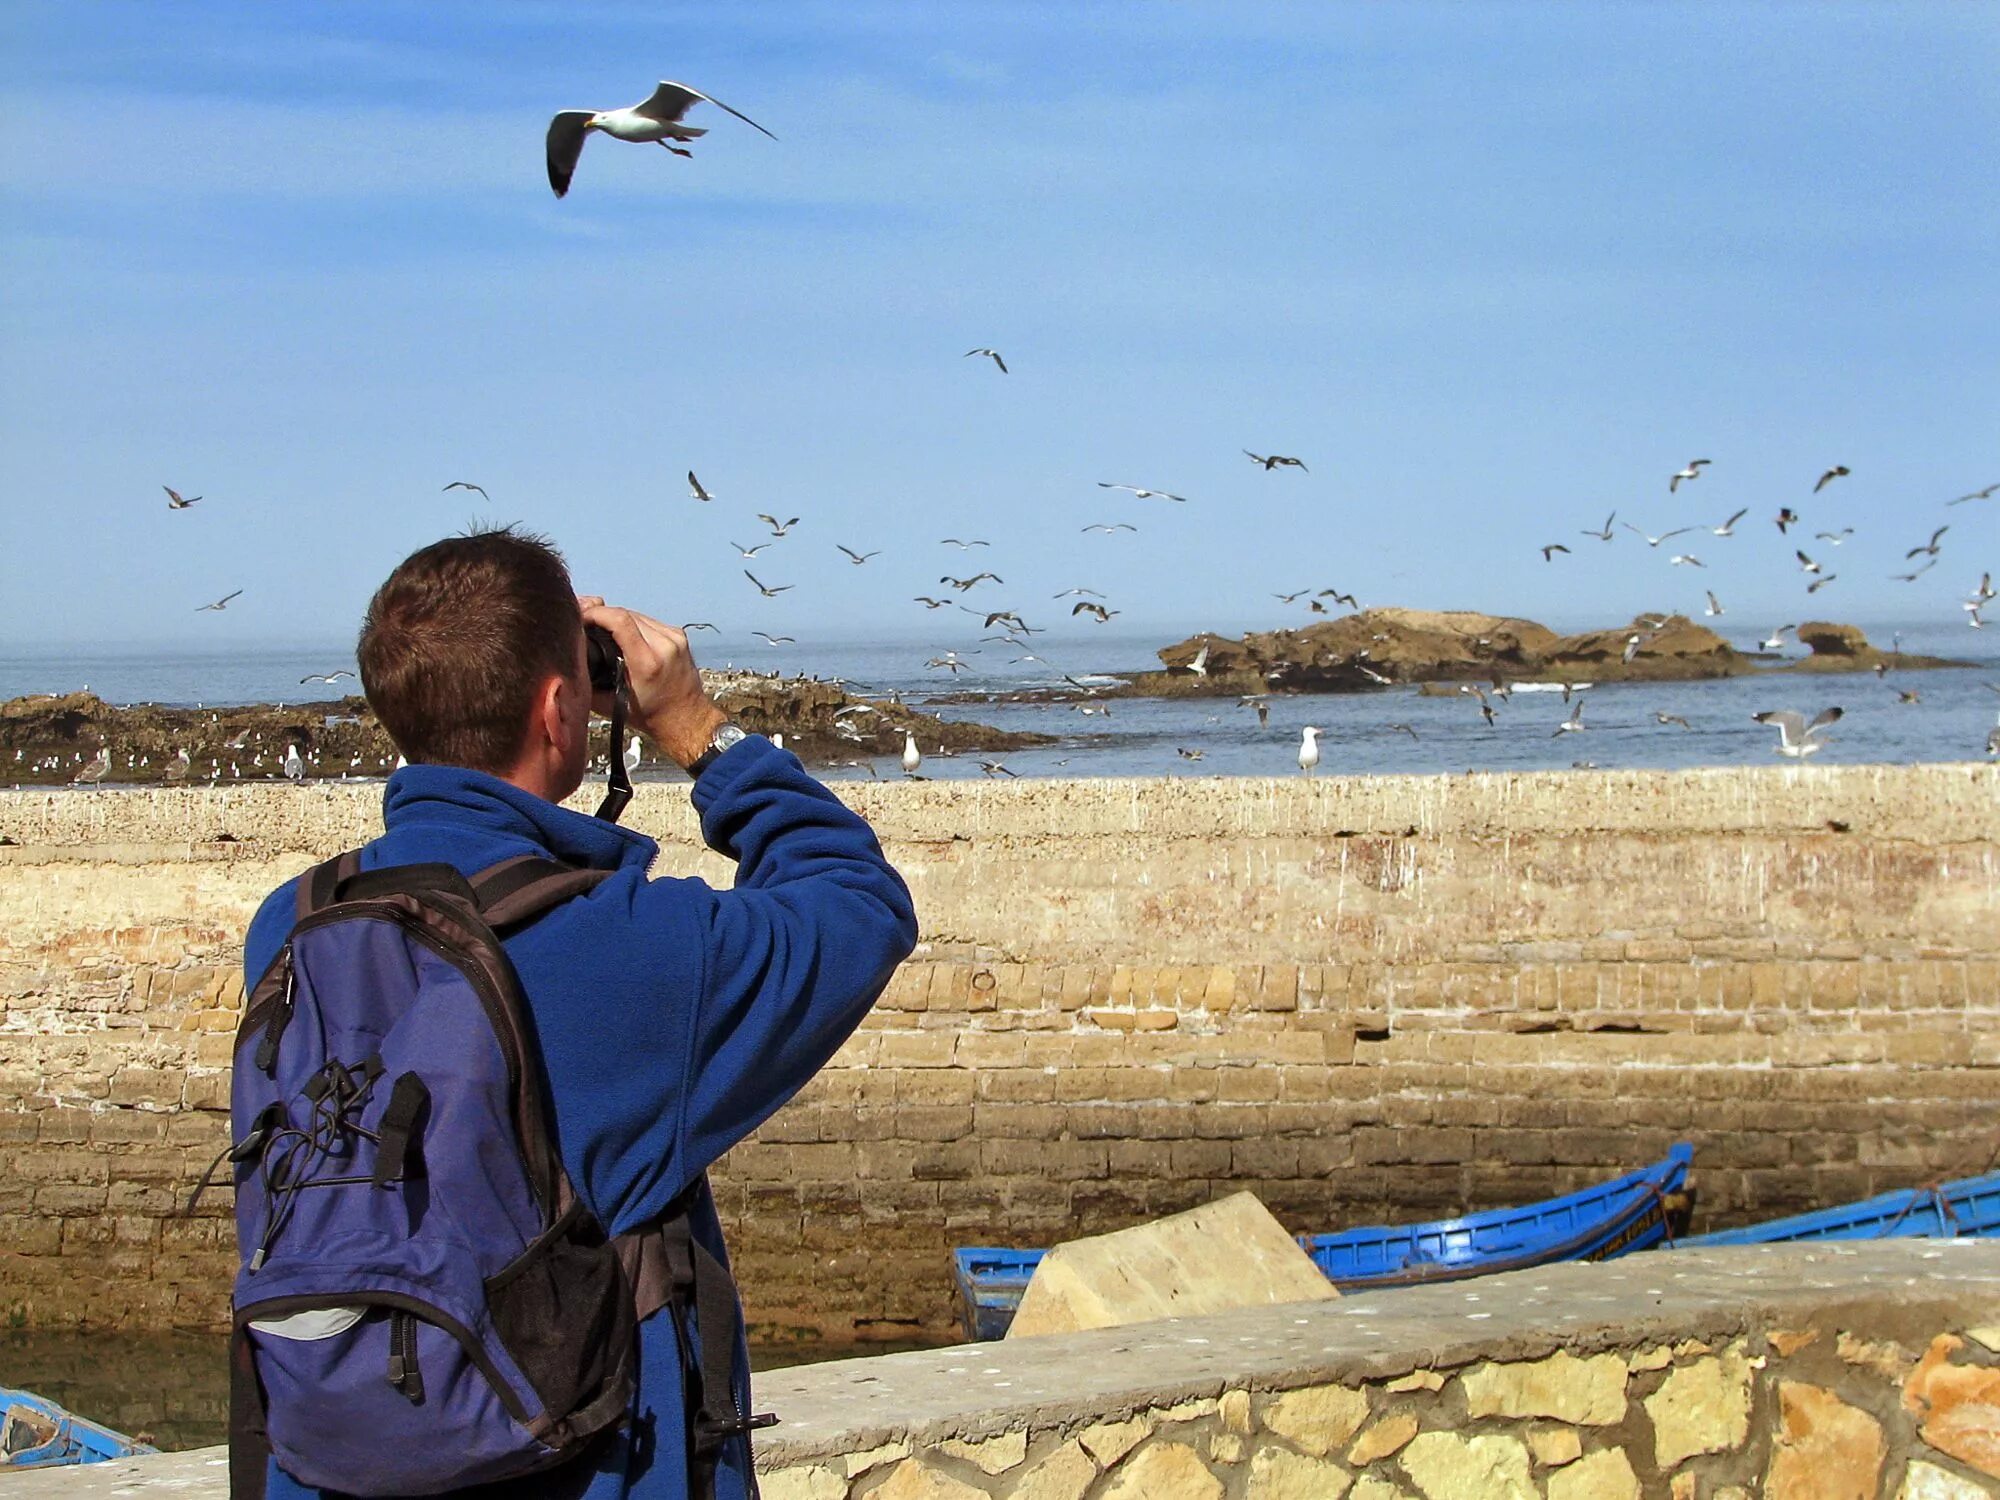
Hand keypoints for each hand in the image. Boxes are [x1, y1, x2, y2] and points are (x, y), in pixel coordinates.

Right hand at [578, 597, 728, 769]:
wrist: (686, 719)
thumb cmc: (650, 715)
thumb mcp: (611, 705)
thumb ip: (588, 682)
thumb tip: (568, 661)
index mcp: (648, 663)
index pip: (619, 620)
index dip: (596, 613)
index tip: (581, 617)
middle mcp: (664, 646)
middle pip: (626, 613)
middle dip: (603, 615)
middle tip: (587, 623)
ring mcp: (675, 639)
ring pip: (637, 614)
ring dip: (618, 619)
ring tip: (603, 629)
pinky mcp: (679, 636)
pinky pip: (649, 621)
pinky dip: (634, 624)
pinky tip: (624, 634)